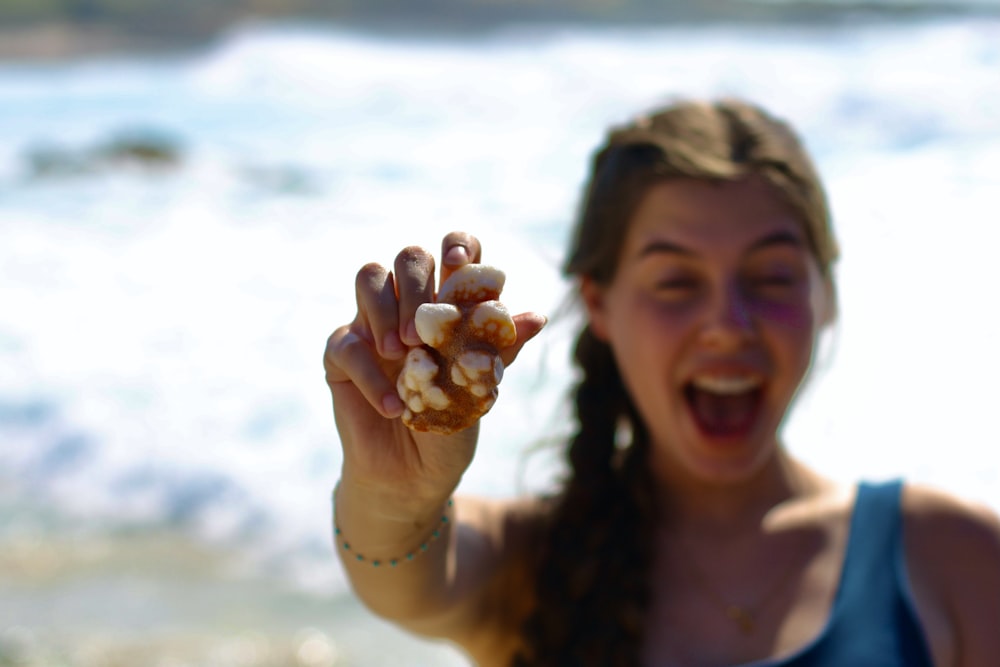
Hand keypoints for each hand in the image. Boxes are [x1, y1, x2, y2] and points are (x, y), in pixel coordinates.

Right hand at [324, 231, 545, 508]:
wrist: (415, 475)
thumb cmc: (450, 424)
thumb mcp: (480, 389)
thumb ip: (499, 350)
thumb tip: (537, 317)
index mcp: (449, 304)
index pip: (454, 252)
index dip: (458, 244)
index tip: (459, 258)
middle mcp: (409, 304)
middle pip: (409, 257)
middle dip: (415, 284)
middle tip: (421, 332)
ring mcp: (373, 324)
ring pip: (369, 277)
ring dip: (385, 311)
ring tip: (402, 355)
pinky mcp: (341, 354)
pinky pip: (347, 343)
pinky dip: (371, 374)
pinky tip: (393, 406)